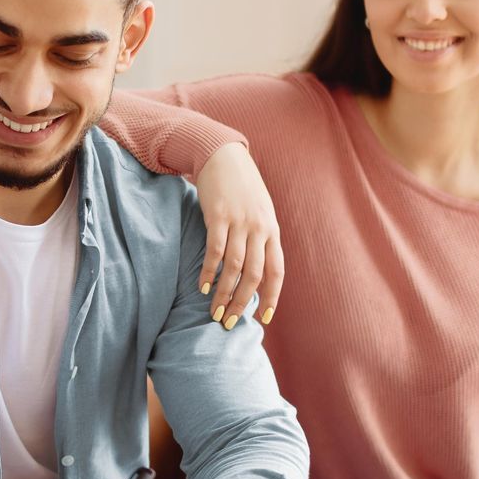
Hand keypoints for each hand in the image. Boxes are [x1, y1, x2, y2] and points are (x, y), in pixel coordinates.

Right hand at [195, 142, 283, 329]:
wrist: (223, 156)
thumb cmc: (242, 188)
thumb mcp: (260, 212)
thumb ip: (261, 238)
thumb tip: (256, 270)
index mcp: (272, 231)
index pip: (276, 271)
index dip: (271, 297)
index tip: (263, 318)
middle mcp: (259, 229)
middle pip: (254, 275)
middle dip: (242, 302)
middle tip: (229, 322)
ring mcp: (239, 223)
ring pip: (233, 268)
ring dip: (224, 293)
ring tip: (214, 312)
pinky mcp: (218, 217)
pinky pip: (214, 251)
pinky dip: (208, 272)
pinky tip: (202, 287)